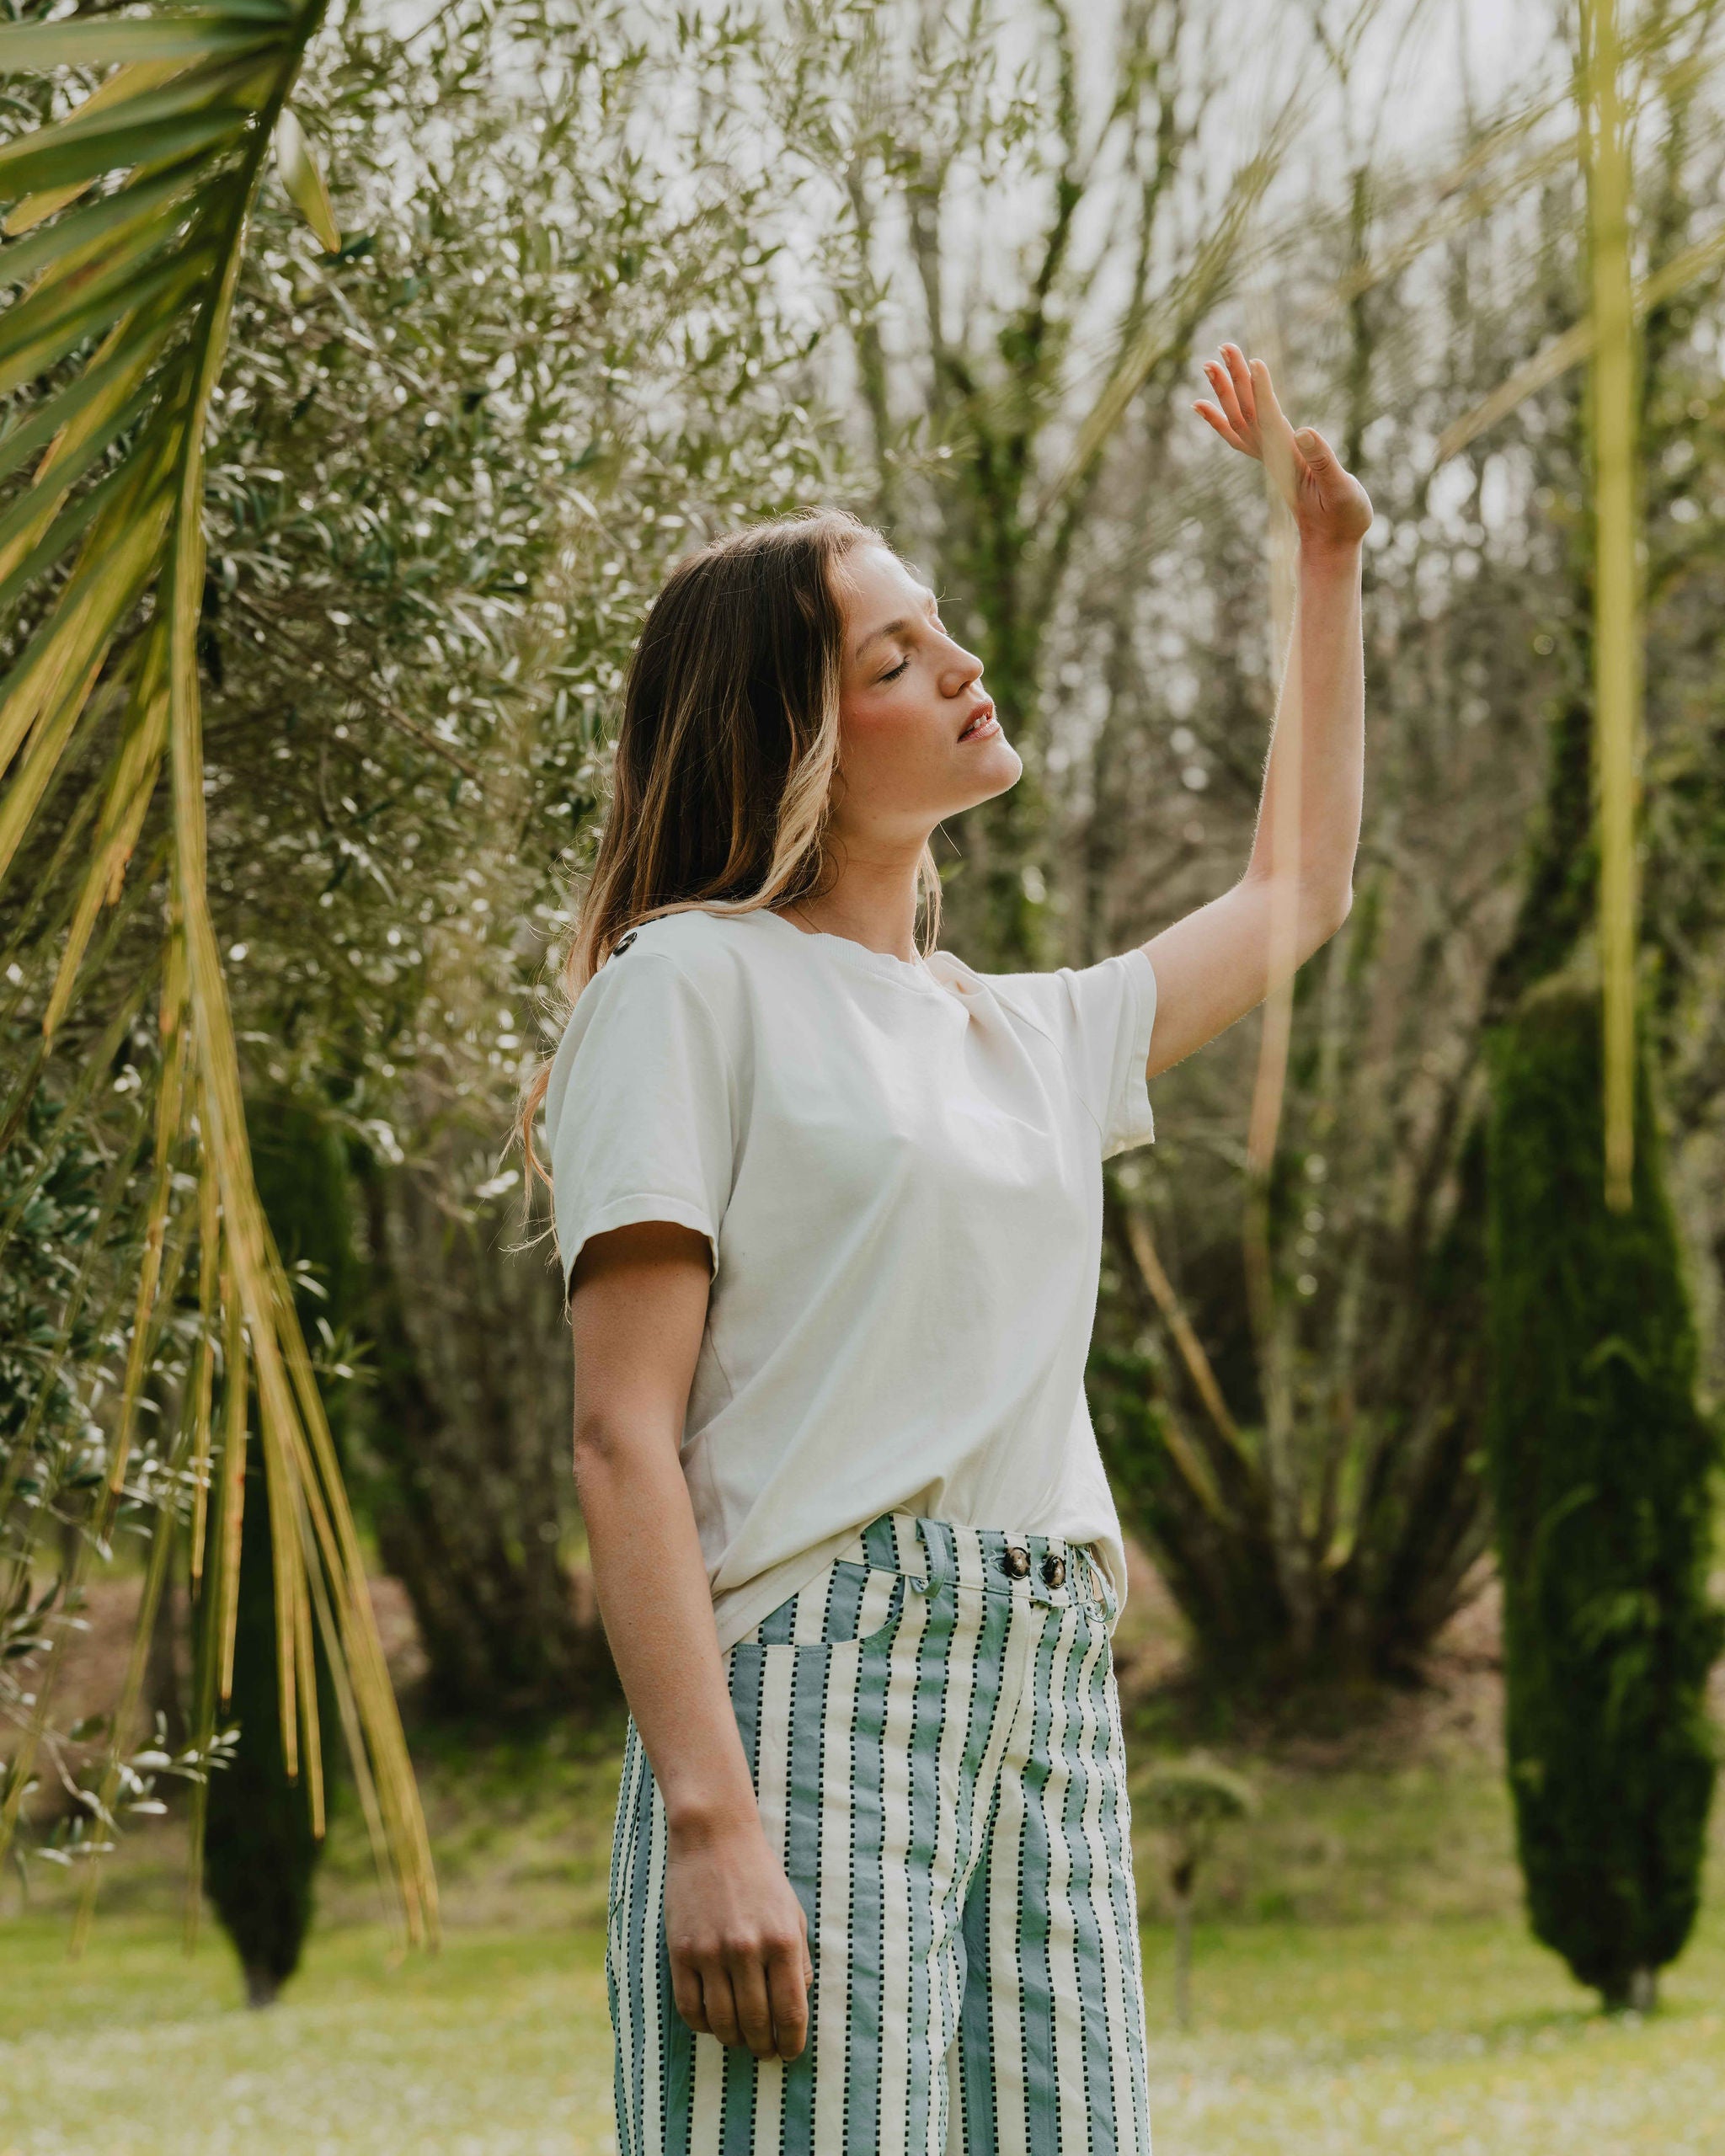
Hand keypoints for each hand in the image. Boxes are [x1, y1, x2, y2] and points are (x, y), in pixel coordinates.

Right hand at [664, 1812, 813, 2060]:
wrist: (713, 1836)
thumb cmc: (759, 1875)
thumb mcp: (791, 1912)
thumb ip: (799, 1958)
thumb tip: (797, 2002)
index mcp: (782, 1940)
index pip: (791, 2012)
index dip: (792, 2042)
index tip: (790, 2053)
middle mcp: (748, 1949)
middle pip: (756, 2024)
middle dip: (764, 2046)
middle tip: (765, 2051)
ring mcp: (712, 1952)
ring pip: (723, 2022)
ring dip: (734, 2040)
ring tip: (740, 2039)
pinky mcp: (682, 1951)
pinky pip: (690, 2007)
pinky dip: (703, 2024)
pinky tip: (712, 2021)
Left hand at [1194, 343, 1371, 553]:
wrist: (1330, 543)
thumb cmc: (1343, 518)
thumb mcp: (1341, 491)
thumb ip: (1323, 462)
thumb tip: (1304, 432)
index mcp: (1290, 459)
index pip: (1270, 420)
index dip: (1262, 392)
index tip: (1255, 362)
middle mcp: (1272, 456)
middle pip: (1247, 413)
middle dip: (1236, 380)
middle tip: (1223, 348)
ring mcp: (1269, 458)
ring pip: (1239, 419)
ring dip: (1225, 390)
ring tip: (1210, 362)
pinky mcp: (1272, 459)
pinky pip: (1239, 434)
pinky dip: (1220, 418)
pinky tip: (1204, 403)